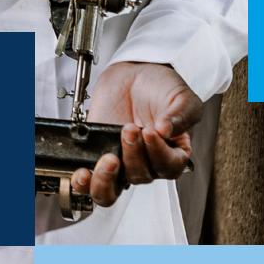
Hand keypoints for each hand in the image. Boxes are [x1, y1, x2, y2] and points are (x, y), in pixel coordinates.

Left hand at [71, 61, 202, 207]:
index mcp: (172, 153)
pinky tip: (83, 174)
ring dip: (107, 180)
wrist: (135, 72)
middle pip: (140, 176)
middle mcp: (146, 162)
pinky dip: (84, 184)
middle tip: (129, 128)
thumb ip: (180, 114)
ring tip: (108, 159)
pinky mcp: (98, 155)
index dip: (159, 154)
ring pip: (113, 191)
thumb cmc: (161, 87)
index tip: (150, 131)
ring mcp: (121, 161)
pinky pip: (89, 182)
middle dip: (133, 154)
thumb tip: (166, 131)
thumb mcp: (181, 96)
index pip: (169, 168)